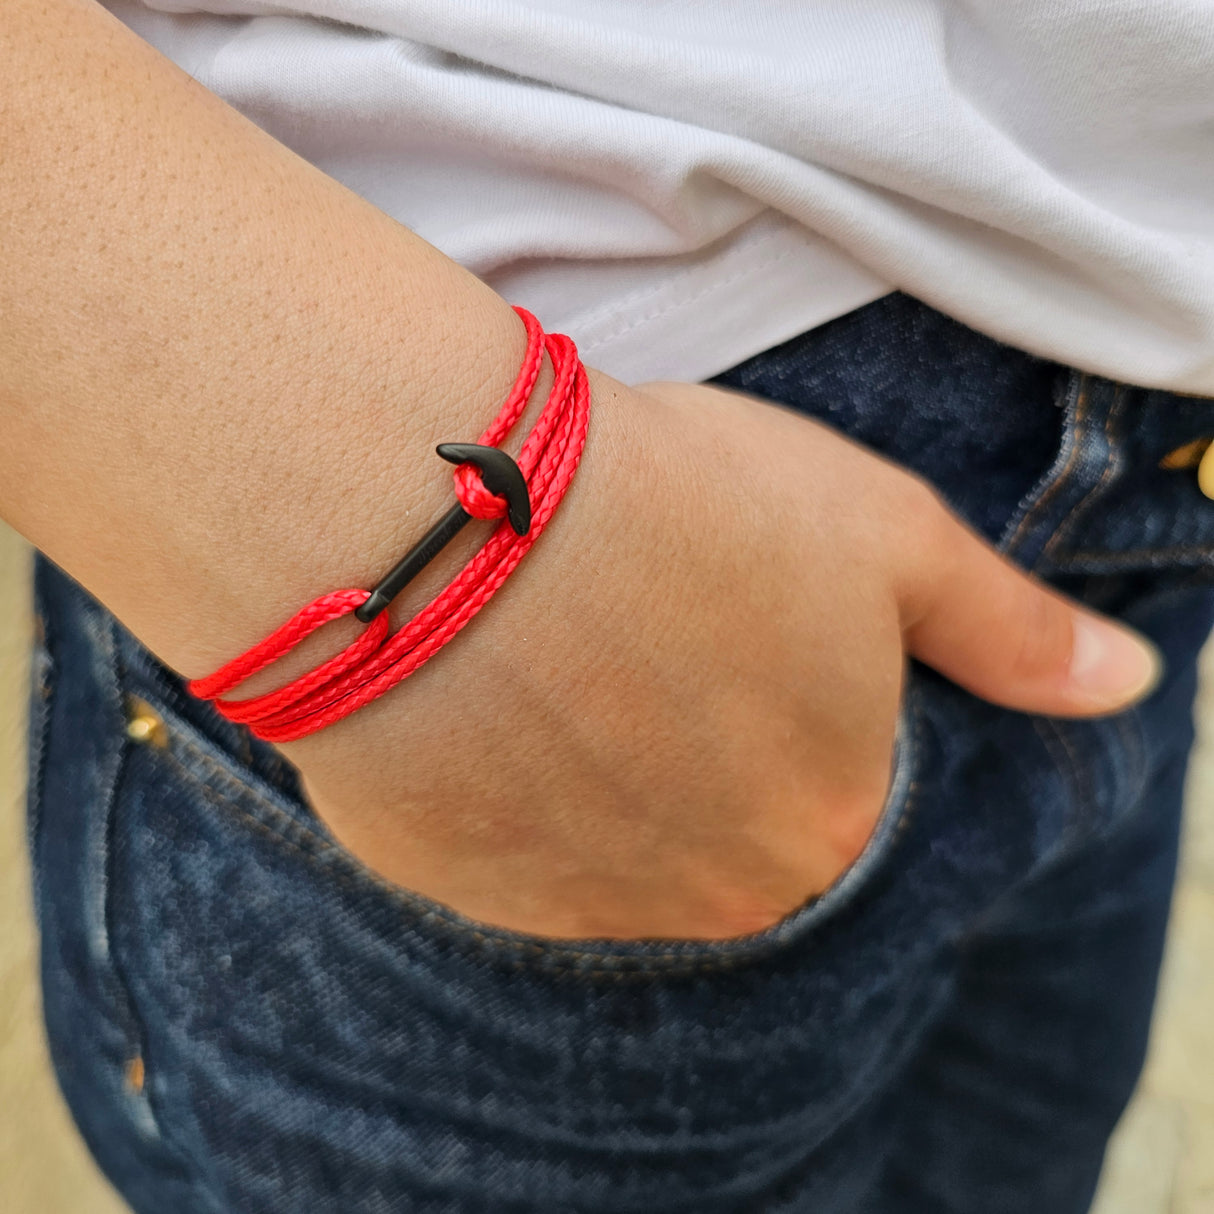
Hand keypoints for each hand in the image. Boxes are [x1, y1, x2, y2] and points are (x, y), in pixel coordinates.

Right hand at [290, 372, 1160, 939]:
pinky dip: (499, 775)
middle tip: (636, 628)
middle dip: (688, 736)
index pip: (830, 791)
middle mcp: (706, 894)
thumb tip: (1124, 687)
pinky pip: (497, 839)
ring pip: (604, 837)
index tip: (727, 628)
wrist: (457, 514)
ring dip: (590, 760)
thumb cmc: (690, 505)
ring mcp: (570, 898)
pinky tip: (483, 685)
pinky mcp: (449, 878)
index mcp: (825, 825)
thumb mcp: (885, 537)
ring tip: (554, 645)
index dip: (779, 696)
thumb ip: (1010, 630)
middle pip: (716, 825)